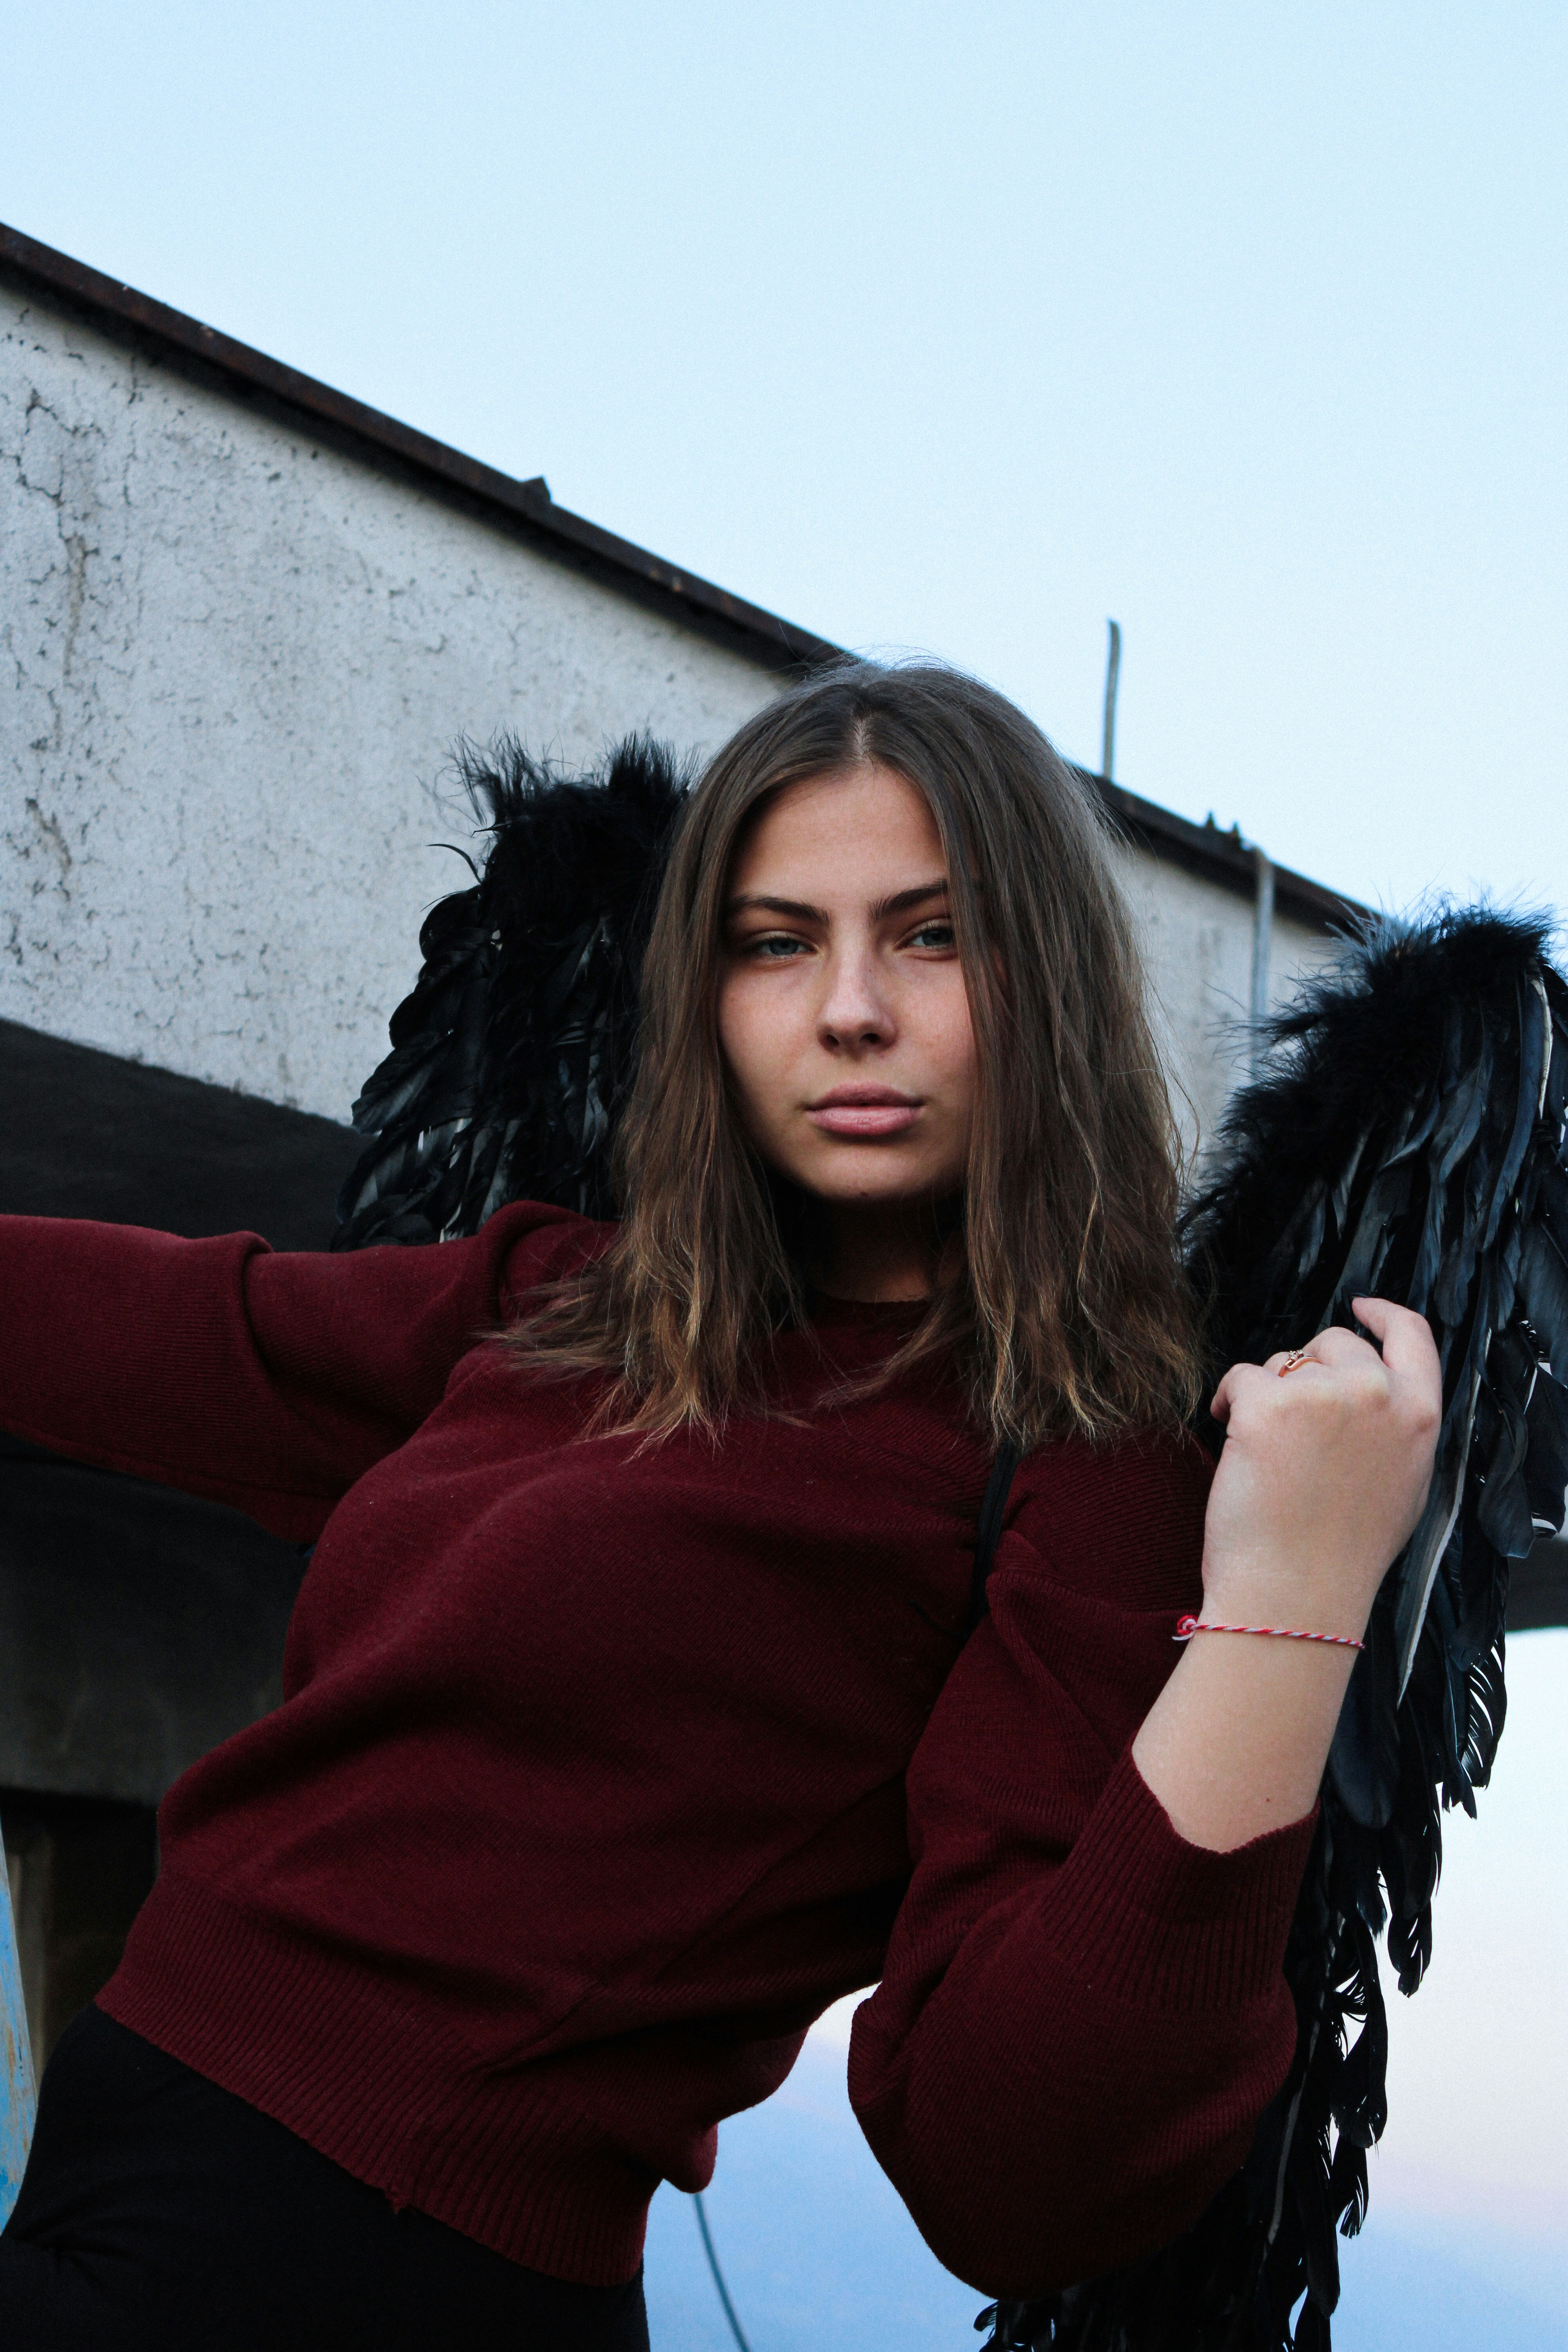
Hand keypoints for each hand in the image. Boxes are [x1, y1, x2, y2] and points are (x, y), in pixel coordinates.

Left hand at [1200, 1296, 1440, 1638]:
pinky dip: (1228, 1400)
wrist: (1297, 1594)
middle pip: (1335, 1343)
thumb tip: (1376, 1389)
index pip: (1414, 1335)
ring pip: (1284, 1360)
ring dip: (1269, 1391)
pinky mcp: (1268, 1404)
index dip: (1385, 1314)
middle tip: (1292, 1425)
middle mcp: (1377, 1394)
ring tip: (1269, 1452)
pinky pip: (1241, 1377)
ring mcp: (1323, 1395)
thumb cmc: (1342, 1553)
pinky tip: (1231, 1437)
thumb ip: (1397, 1427)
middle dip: (1307, 1371)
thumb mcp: (1404, 1484)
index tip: (1362, 1306)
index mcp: (1419, 1415)